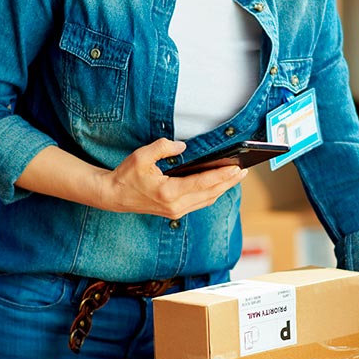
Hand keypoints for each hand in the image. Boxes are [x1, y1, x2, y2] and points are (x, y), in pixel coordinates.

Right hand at [101, 138, 246, 217]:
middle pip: (210, 193)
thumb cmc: (126, 175)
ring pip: (207, 200)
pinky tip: (220, 184)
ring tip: (237, 176)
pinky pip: (200, 202)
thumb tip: (183, 147)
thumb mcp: (141, 156)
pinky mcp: (175, 212)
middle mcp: (175, 205)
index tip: (237, 168)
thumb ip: (163, 147)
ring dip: (223, 188)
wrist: (113, 196)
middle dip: (229, 182)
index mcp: (168, 192)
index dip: (222, 175)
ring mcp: (176, 211)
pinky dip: (212, 193)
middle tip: (245, 170)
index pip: (203, 183)